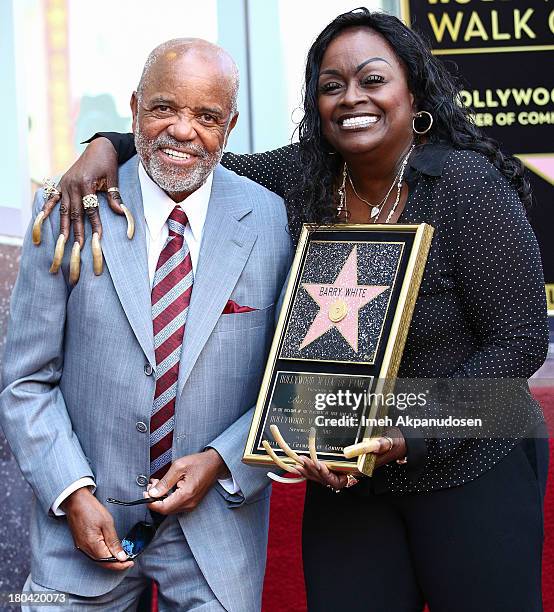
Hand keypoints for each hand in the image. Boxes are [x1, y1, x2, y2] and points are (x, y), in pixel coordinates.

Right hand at [36, 137, 133, 283]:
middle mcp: (72, 185)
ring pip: (63, 209)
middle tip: (77, 248)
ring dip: (63, 226)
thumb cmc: (108, 162)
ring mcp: (65, 184)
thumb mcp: (113, 178)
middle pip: (75, 213)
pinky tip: (42, 220)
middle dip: (76, 232)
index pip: (90, 209)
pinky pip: (52, 198)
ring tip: (63, 242)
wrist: (99, 146)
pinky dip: (47, 209)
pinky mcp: (62, 183)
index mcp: (86, 183)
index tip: (98, 239)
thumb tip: (121, 213)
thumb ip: (114, 196)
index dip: (94, 225)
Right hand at [61, 487, 133, 570]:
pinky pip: (93, 554)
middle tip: (128, 560)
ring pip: (98, 560)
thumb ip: (114, 542)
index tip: (130, 562)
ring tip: (121, 557)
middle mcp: (85, 549)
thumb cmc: (90, 509)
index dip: (120, 564)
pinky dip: (103, 555)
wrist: (76, 501)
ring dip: (110, 560)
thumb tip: (121, 556)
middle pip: (103, 563)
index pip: (108, 562)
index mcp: (92, 545)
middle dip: (116, 564)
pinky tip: (110, 551)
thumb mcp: (107, 523)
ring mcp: (82, 547)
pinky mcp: (81, 543)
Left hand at [145, 449, 229, 514]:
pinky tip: (166, 487)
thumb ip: (165, 481)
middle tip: (151, 484)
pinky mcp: (191, 503)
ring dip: (161, 498)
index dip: (151, 502)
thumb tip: (152, 493)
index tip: (145, 493)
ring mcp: (191, 504)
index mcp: (186, 494)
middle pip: (165, 509)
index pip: (163, 507)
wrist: (215, 464)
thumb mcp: (179, 466)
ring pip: (170, 508)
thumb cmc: (199, 463)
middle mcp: (189, 503)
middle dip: (155, 498)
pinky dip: (168, 498)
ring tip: (158, 483)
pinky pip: (176, 505)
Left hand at [295, 428, 406, 490]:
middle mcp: (350, 473)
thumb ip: (372, 446)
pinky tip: (303, 461)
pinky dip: (313, 467)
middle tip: (301, 460)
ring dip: (309, 471)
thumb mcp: (386, 442)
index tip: (318, 463)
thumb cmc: (393, 444)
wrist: (399, 442)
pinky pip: (324, 469)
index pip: (338, 482)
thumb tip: (349, 451)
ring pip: (323, 476)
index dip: (326, 475)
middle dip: (312, 472)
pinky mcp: (342, 462)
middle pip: (326, 480)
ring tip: (297, 462)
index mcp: (358, 472)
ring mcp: (346, 468)